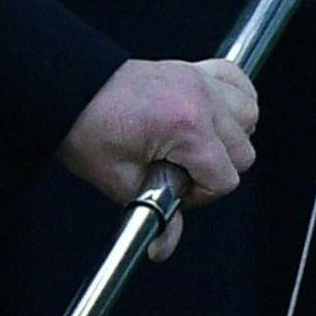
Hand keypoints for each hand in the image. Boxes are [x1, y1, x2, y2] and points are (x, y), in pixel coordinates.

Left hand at [57, 57, 258, 261]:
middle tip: (177, 170)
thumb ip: (154, 215)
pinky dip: (234, 100)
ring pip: (248, 116)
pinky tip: (215, 116)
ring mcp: (197, 79)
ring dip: (230, 136)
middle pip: (242, 151)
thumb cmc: (86, 127)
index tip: (173, 188)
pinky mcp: (191, 68)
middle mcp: (199, 98)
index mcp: (185, 126)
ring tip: (195, 146)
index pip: (225, 177)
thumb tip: (163, 247)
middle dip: (214, 170)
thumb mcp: (119, 181)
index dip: (200, 194)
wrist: (66, 89)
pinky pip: (236, 81)